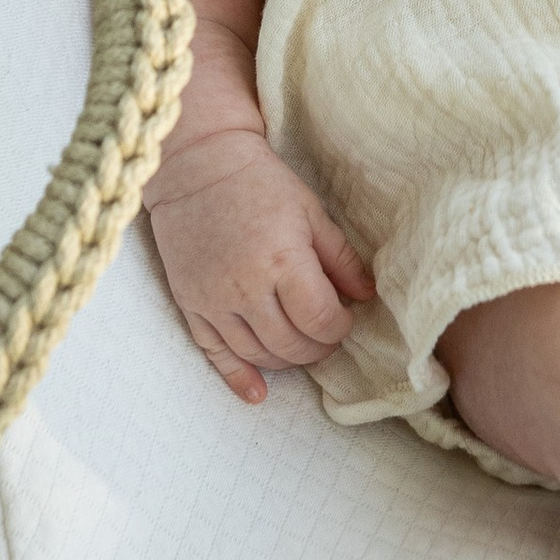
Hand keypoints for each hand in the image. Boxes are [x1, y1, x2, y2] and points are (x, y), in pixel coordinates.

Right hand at [148, 133, 374, 407]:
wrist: (198, 166)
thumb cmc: (261, 184)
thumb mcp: (311, 212)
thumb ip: (341, 258)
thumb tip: (368, 296)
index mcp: (282, 260)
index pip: (320, 320)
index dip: (339, 328)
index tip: (343, 319)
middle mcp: (246, 287)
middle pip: (291, 345)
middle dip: (317, 348)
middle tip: (325, 335)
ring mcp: (214, 300)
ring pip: (258, 355)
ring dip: (285, 360)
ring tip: (300, 348)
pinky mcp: (190, 304)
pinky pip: (214, 354)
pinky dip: (237, 377)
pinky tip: (256, 394)